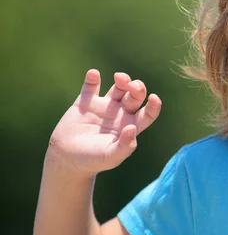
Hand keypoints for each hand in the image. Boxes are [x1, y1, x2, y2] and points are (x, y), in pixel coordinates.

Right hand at [47, 69, 161, 175]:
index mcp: (130, 126)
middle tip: (133, 86)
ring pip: (118, 87)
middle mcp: (120, 113)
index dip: (154, 105)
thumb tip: (132, 128)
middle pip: (135, 95)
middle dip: (137, 87)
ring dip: (122, 80)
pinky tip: (94, 74)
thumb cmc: (93, 160)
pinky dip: (92, 78)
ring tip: (119, 78)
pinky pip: (91, 86)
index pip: (148, 113)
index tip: (153, 98)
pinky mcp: (86, 103)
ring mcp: (104, 106)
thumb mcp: (111, 157)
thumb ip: (124, 146)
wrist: (66, 159)